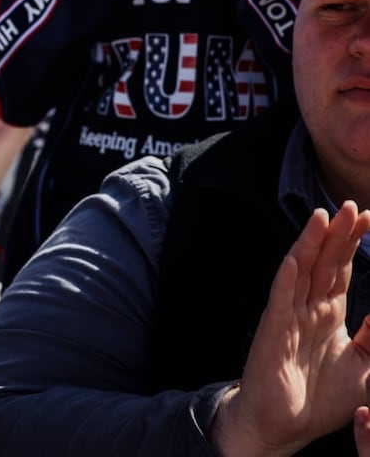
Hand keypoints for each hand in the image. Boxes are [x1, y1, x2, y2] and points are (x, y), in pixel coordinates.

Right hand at [212, 203, 369, 455]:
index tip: (369, 217)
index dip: (354, 243)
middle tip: (351, 206)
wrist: (285, 427)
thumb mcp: (364, 366)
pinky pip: (280, 303)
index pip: (341, 269)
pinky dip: (286, 280)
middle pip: (323, 263)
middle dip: (338, 235)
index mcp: (328, 313)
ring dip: (310, 245)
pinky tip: (294, 260)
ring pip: (301, 273)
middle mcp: (308, 309)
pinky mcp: (273, 334)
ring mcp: (288, 318)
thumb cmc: (321, 399)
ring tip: (322, 218)